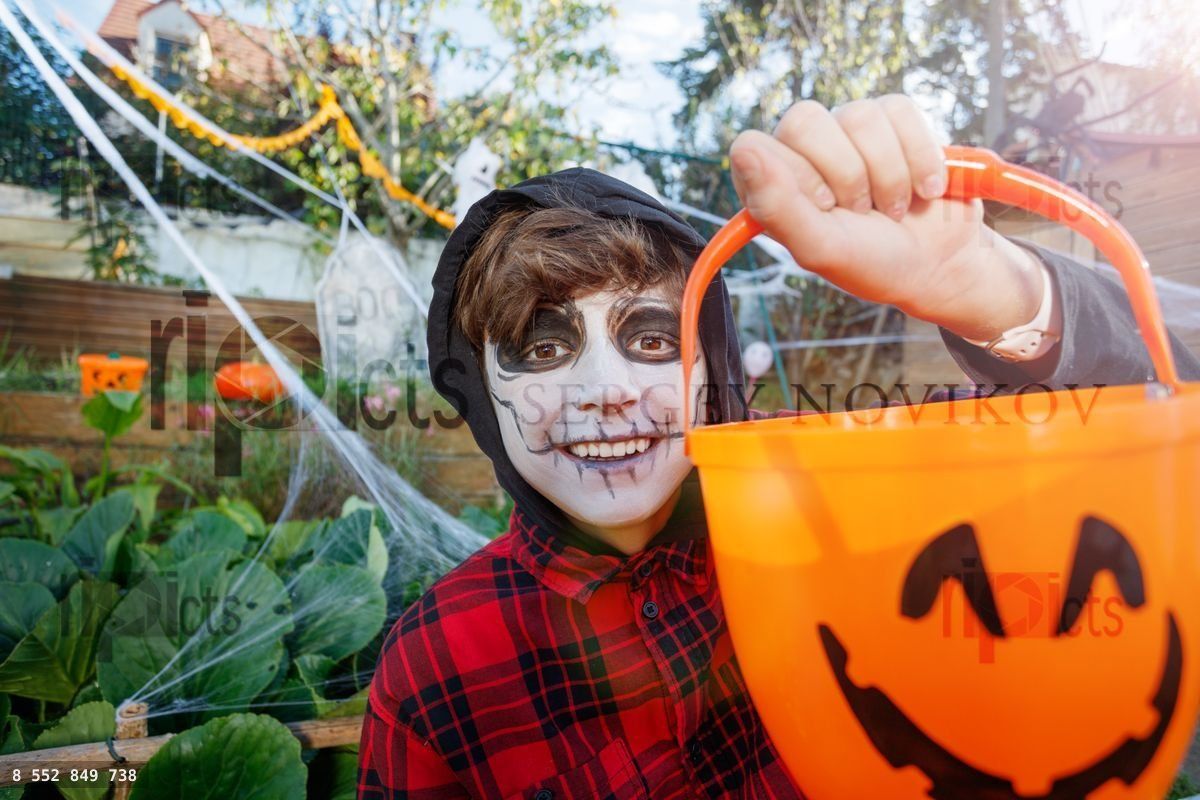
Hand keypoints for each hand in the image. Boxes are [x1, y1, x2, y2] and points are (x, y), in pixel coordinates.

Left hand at [729, 95, 1043, 341]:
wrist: (940, 265)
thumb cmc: (872, 263)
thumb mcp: (821, 248)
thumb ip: (777, 206)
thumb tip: (742, 149)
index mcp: (771, 184)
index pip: (754, 146)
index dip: (797, 177)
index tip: (826, 209)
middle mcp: (802, 151)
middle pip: (804, 120)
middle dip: (846, 174)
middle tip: (861, 211)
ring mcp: (846, 131)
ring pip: (858, 115)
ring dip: (888, 174)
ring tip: (894, 208)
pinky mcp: (893, 120)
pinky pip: (900, 111)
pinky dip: (920, 157)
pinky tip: (925, 189)